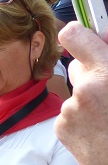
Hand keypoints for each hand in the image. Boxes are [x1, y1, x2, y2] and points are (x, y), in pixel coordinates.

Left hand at [56, 22, 107, 164]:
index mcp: (106, 75)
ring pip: (76, 92)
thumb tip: (103, 35)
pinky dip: (82, 118)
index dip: (79, 33)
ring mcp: (70, 111)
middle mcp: (83, 90)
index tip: (82, 36)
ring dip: (90, 98)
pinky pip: (70, 113)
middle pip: (76, 65)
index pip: (74, 35)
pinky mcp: (61, 129)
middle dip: (91, 71)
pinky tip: (100, 131)